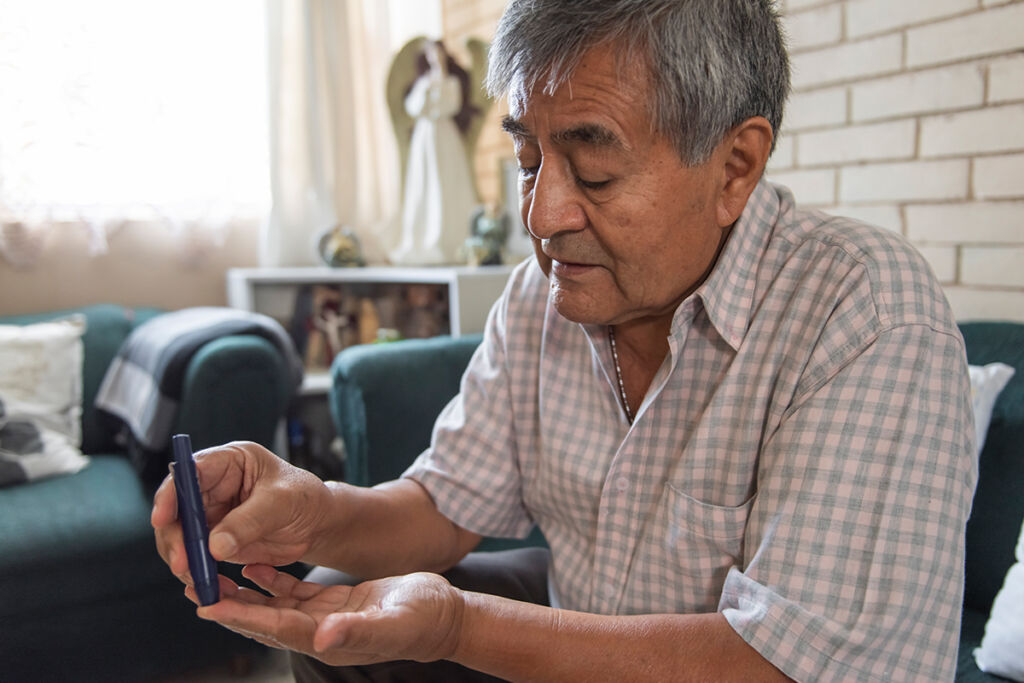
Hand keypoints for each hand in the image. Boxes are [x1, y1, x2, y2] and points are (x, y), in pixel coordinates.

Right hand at [152, 441, 328, 583]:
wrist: (317, 524)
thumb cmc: (304, 499)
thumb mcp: (282, 503)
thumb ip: (250, 521)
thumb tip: (214, 546)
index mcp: (229, 462)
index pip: (189, 472)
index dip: (171, 494)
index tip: (162, 519)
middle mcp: (212, 486)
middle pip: (175, 509)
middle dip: (174, 537)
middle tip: (183, 564)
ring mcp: (210, 513)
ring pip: (179, 536)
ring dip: (183, 559)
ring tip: (199, 580)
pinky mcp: (213, 539)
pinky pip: (194, 556)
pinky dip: (196, 572)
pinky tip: (209, 587)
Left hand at [194, 565, 464, 666]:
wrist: (442, 616)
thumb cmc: (423, 619)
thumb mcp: (394, 622)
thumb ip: (359, 630)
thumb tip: (323, 637)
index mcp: (328, 640)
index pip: (274, 627)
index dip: (241, 616)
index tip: (208, 605)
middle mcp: (318, 633)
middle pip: (262, 620)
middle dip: (228, 604)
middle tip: (194, 586)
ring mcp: (322, 620)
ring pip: (271, 606)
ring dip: (241, 592)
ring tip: (211, 575)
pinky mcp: (330, 606)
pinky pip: (291, 594)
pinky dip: (270, 579)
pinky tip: (254, 564)